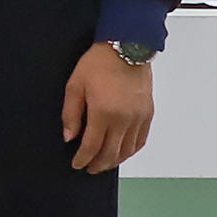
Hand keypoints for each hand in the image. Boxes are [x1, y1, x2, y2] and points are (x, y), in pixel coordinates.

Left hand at [63, 45, 153, 172]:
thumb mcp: (75, 85)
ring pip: (127, 150)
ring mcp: (138, 117)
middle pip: (111, 153)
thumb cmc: (98, 63)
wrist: (127, 47)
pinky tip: (123, 152)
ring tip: (104, 164)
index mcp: (103, 113)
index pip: (92, 146)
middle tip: (89, 168)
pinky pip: (141, 140)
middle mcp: (124, 119)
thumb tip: (69, 137)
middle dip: (98, 164)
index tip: (77, 164)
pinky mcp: (148, 113)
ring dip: (115, 160)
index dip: (83, 159)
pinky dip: (131, 150)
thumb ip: (71, 114)